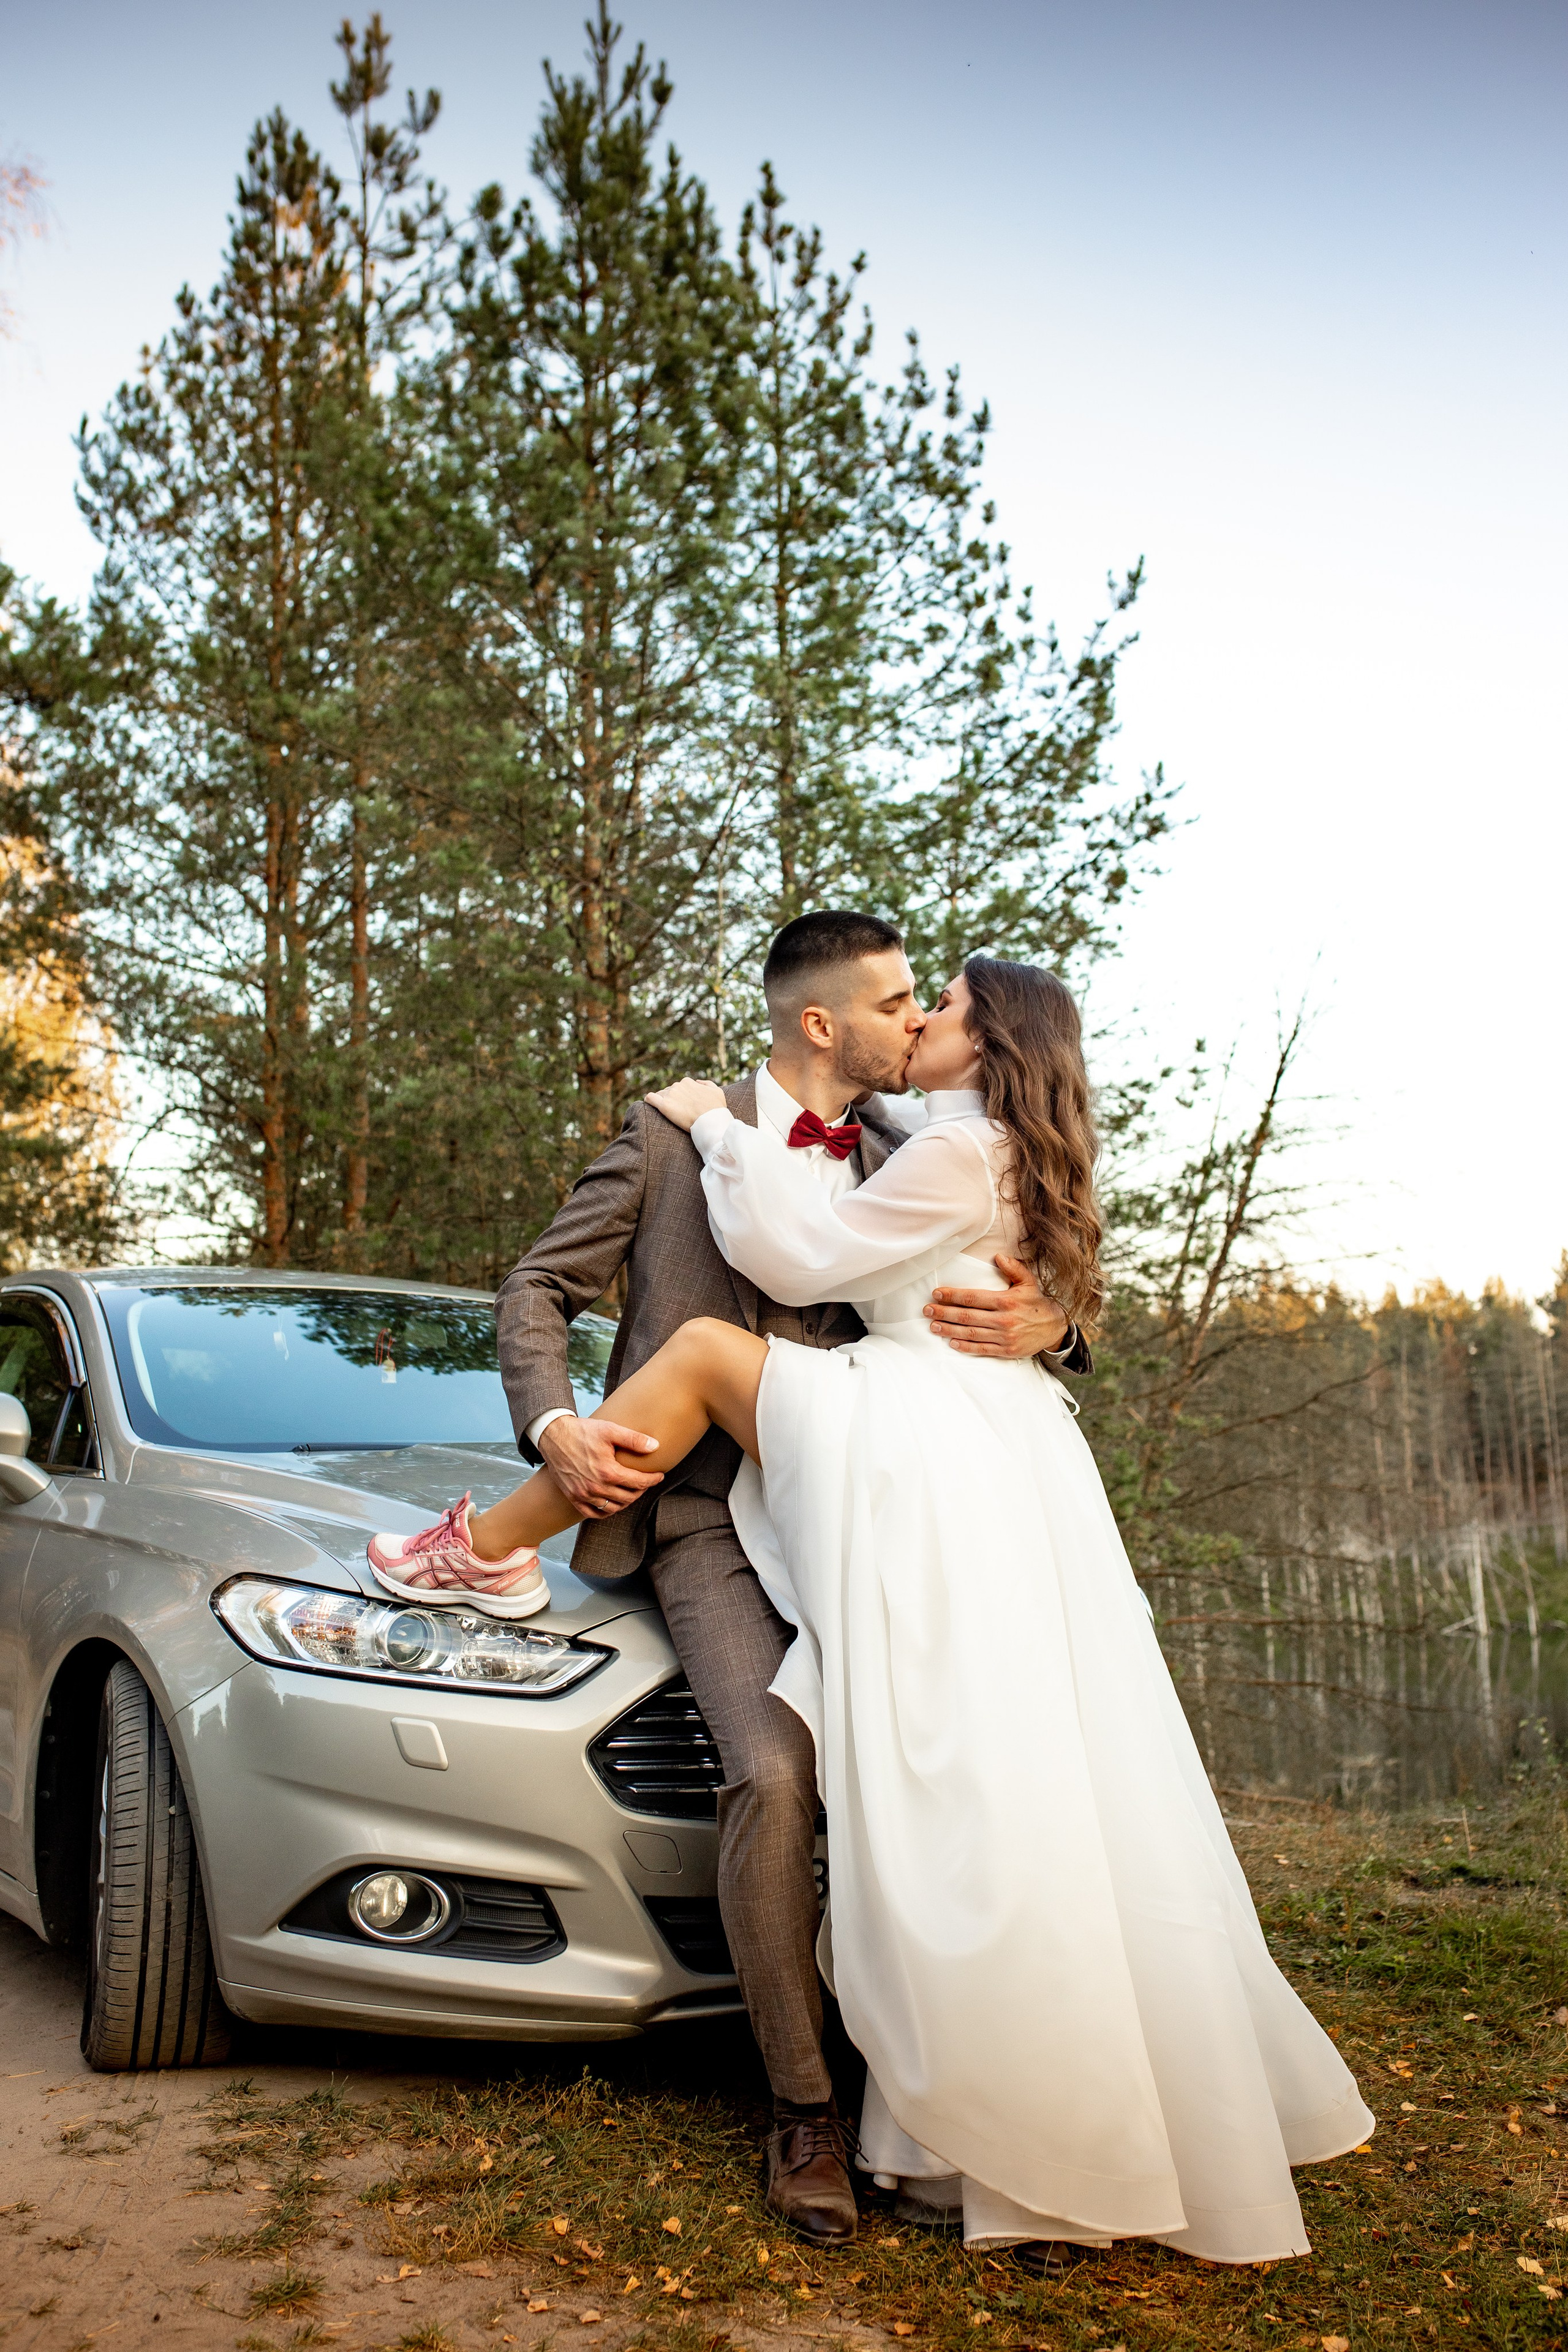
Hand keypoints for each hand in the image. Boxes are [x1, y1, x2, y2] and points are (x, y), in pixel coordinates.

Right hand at [539, 1414, 663, 1518]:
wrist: (554, 1436)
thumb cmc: (582, 1431)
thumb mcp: (610, 1430)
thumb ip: (634, 1439)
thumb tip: (655, 1446)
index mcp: (608, 1471)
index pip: (639, 1482)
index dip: (652, 1480)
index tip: (659, 1475)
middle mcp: (596, 1487)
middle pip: (628, 1498)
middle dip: (641, 1490)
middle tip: (645, 1482)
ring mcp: (583, 1494)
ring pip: (613, 1508)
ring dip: (626, 1502)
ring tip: (631, 1492)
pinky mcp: (573, 1497)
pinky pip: (593, 1513)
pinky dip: (606, 1511)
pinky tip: (613, 1504)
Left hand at [644, 1077, 727, 1131]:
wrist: (711, 1122)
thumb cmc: (716, 1109)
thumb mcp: (717, 1091)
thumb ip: (706, 1083)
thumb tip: (697, 1081)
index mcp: (688, 1082)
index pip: (679, 1087)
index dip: (680, 1096)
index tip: (683, 1106)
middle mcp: (677, 1086)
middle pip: (669, 1091)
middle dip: (671, 1099)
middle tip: (676, 1112)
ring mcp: (670, 1095)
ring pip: (660, 1095)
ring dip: (662, 1101)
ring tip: (666, 1113)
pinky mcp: (664, 1106)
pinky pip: (650, 1098)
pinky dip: (649, 1101)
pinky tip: (648, 1105)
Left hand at [923, 1254, 1070, 1358]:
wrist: (1054, 1328)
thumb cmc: (1036, 1303)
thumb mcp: (1028, 1282)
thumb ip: (1013, 1268)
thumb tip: (998, 1257)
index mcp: (1006, 1301)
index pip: (972, 1297)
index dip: (952, 1295)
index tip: (936, 1293)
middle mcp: (1003, 1319)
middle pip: (967, 1316)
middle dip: (944, 1313)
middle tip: (927, 1310)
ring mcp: (1004, 1337)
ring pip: (971, 1333)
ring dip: (949, 1330)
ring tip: (933, 1326)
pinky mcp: (1006, 1350)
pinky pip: (981, 1349)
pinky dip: (965, 1346)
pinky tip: (952, 1343)